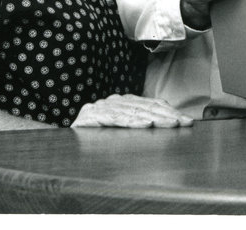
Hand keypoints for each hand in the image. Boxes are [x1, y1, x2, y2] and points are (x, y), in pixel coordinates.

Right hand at [71, 94, 193, 127]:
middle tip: (183, 122)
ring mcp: (100, 108)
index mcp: (122, 103)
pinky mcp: (89, 118)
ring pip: (132, 112)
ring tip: (169, 122)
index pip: (150, 104)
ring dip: (153, 117)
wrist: (59, 144)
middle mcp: (113, 102)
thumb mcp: (122, 129)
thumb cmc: (95, 138)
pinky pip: (113, 119)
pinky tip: (144, 124)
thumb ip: (140, 122)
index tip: (186, 120)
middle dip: (166, 115)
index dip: (169, 110)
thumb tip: (168, 121)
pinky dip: (130, 121)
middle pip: (144, 107)